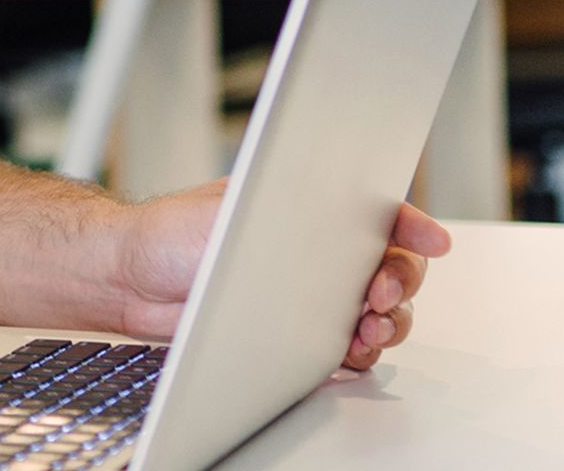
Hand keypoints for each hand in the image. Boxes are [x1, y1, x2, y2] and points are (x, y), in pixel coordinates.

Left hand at [108, 188, 448, 370]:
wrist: (131, 280)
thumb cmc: (171, 232)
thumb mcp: (229, 206)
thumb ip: (281, 211)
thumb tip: (330, 222)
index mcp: (314, 209)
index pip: (382, 215)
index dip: (414, 227)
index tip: (432, 240)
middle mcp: (322, 254)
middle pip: (392, 270)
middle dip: (400, 283)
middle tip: (379, 293)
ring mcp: (314, 298)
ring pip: (378, 315)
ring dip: (387, 324)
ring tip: (366, 329)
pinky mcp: (298, 340)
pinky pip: (346, 352)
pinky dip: (357, 356)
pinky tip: (347, 355)